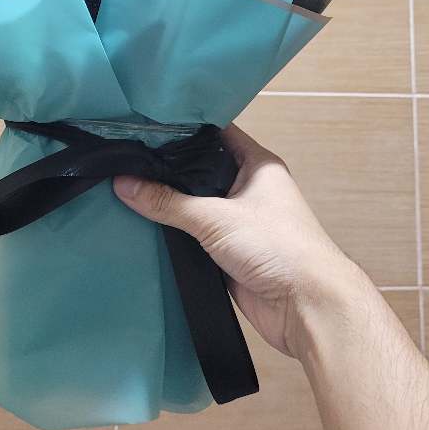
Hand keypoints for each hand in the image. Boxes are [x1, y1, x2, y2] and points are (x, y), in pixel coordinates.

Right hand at [113, 124, 363, 360]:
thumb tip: (122, 182)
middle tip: (122, 153)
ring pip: (195, 203)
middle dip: (166, 165)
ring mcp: (238, 221)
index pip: (215, 133)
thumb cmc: (274, 246)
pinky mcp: (229, 252)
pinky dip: (172, 232)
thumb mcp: (216, 218)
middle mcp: (248, 187)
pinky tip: (139, 224)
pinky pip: (194, 235)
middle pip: (200, 169)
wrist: (306, 307)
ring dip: (167, 201)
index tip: (143, 122)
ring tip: (121, 183)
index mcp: (257, 164)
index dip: (182, 126)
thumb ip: (167, 202)